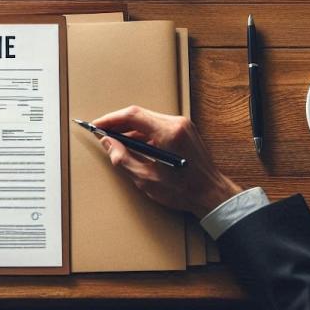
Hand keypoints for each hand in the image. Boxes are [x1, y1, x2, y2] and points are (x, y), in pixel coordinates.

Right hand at [93, 105, 242, 219]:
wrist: (212, 194)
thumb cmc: (184, 191)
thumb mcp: (146, 179)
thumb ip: (123, 159)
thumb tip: (108, 143)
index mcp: (168, 133)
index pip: (132, 116)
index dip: (111, 119)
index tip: (97, 125)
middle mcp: (177, 123)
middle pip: (139, 114)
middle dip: (118, 123)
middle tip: (102, 133)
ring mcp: (183, 125)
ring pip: (148, 119)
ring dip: (130, 129)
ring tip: (116, 142)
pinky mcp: (185, 130)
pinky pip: (158, 125)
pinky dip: (143, 133)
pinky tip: (134, 145)